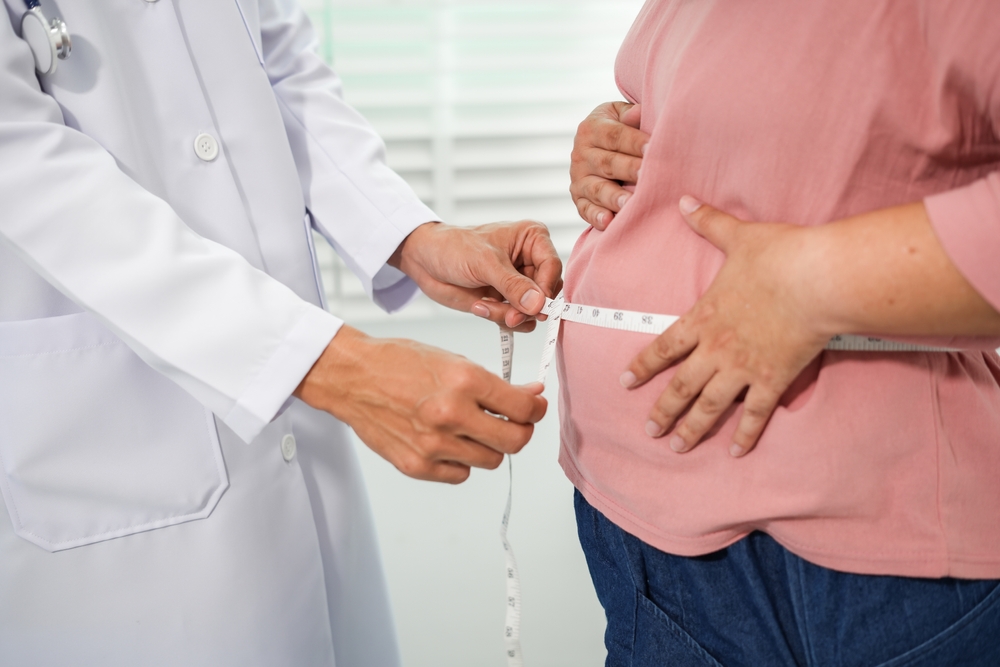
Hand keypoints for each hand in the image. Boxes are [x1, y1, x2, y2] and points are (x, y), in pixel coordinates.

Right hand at [295, 326, 546, 483]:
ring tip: (469, 428)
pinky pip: (461, 474)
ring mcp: (433, 444)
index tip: (534, 407)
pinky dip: (461, 461)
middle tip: (511, 422)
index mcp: (464, 381)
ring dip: (488, 446)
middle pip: (514, 441)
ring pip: (490, 460)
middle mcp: (451, 414)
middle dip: (519, 431)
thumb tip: (531, 396)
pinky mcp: (417, 465)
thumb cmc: (399, 363)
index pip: (524, 409)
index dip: (535, 410)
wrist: (352, 377)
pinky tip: (447, 441)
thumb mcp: (453, 361)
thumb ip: (494, 385)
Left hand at [391, 220, 562, 329]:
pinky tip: (481, 307)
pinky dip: (501, 320)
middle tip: (507, 315)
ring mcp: (519, 283)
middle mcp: (530, 261)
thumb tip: (538, 304)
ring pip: (533, 311)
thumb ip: (513, 285)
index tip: (533, 307)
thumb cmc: (453, 248)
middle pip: (546, 293)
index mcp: (532, 239)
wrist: (426, 261)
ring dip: (510, 315)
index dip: (545, 290)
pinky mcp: (507, 301)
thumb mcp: (485, 263)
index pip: (552, 267)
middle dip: (525, 308)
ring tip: (484, 305)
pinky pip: (518, 320)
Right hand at [569, 102, 648, 230]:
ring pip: (597, 189)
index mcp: (591, 128)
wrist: (597, 144)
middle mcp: (580, 154)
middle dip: (629, 170)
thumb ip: (629, 114)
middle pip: (607, 163)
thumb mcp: (619, 114)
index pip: (614, 135)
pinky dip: (596, 216)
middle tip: (647, 176)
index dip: (634, 142)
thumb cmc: (619, 128)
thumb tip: (637, 113)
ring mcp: (578, 178)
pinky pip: (585, 209)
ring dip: (613, 197)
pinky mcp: (578, 198)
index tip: (653, 148)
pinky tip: (608, 222)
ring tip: (629, 204)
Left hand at [621, 197, 830, 456]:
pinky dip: (746, 434)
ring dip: (692, 428)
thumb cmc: (780, 257)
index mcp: (704, 317)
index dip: (643, 367)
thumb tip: (686, 201)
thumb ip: (709, 222)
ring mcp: (743, 368)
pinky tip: (736, 452)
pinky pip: (755, 414)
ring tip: (678, 447)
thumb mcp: (739, 236)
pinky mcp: (773, 379)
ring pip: (710, 406)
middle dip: (663, 410)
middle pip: (681, 386)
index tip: (626, 383)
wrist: (817, 279)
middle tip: (649, 430)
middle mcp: (717, 348)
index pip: (663, 347)